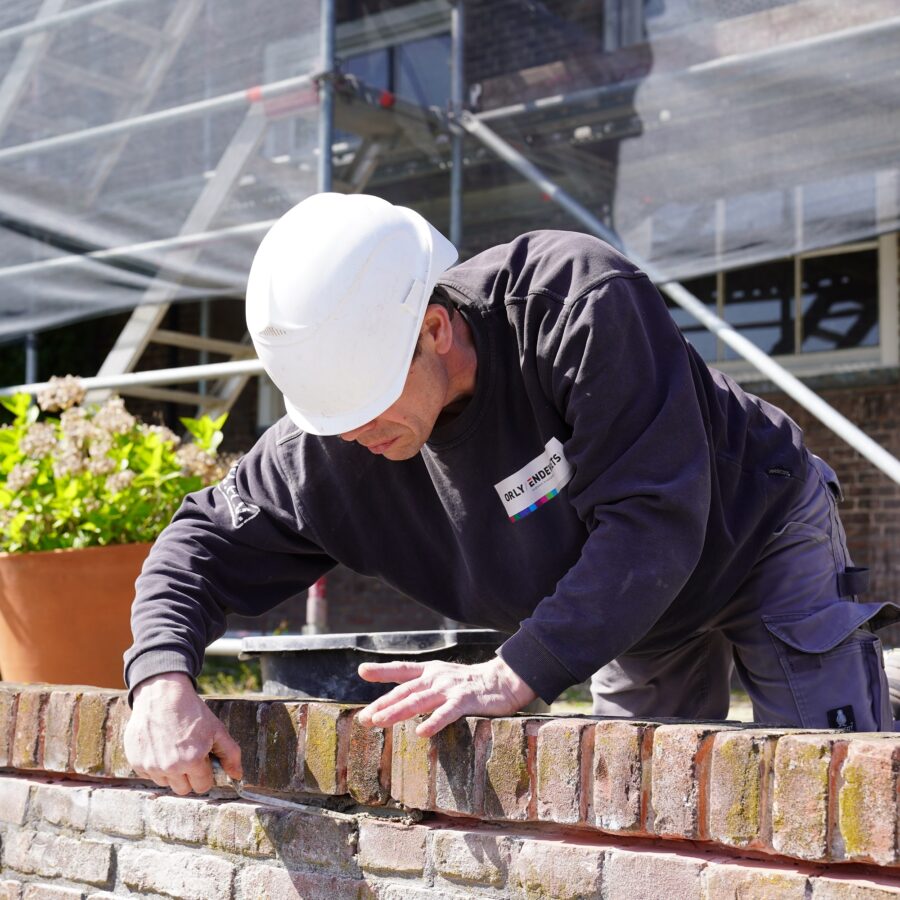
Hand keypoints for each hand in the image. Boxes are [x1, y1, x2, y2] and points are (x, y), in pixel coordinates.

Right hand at [124, 672, 242, 794]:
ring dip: (172, 772)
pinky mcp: (136, 762)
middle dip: (190, 776)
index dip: (205, 773)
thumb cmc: (192, 712)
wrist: (163, 694)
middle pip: (183, 789)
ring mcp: (151, 766)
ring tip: (175, 748)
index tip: (203, 760)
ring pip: (166, 783)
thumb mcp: (217, 730)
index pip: (203, 786)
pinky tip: (161, 746)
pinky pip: (149, 775)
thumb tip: (238, 776)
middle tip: (189, 755)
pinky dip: (156, 766)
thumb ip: (230, 755)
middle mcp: (170, 767)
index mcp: (192, 761)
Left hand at [356, 656, 536, 737]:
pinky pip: (447, 713)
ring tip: (379, 721)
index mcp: (431, 671)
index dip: (382, 670)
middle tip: (364, 718)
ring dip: (398, 711)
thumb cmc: (471, 684)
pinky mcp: (466, 701)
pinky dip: (434, 722)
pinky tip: (421, 732)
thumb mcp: (444, 679)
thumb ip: (423, 686)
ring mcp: (450, 688)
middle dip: (383, 704)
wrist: (504, 681)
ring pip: (419, 701)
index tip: (362, 671)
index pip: (402, 669)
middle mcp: (437, 677)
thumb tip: (400, 700)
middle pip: (405, 691)